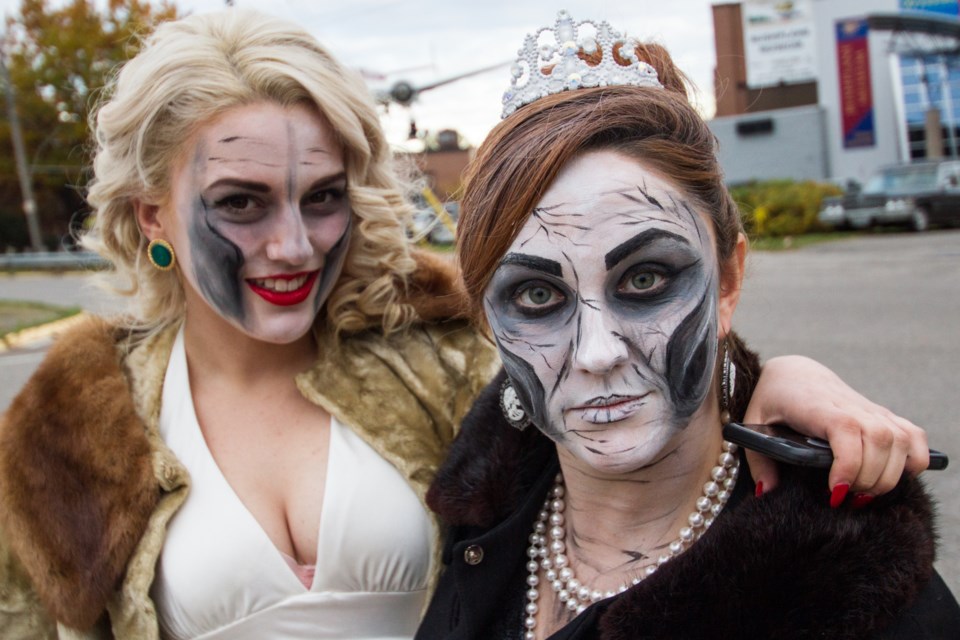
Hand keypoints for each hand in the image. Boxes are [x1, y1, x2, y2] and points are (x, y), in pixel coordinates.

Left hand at [742, 355, 928, 502]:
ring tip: (864, 491)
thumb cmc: (771, 401)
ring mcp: (870, 409)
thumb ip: (759, 460)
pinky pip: (914, 436)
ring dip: (890, 475)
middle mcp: (849, 405)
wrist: (793, 373)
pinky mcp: (883, 415)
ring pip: (901, 440)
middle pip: (880, 441)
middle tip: (845, 498)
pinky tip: (893, 476)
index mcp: (815, 406)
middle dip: (869, 479)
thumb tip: (766, 493)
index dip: (849, 463)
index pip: (845, 429)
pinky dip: (914, 460)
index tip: (836, 492)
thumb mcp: (752, 425)